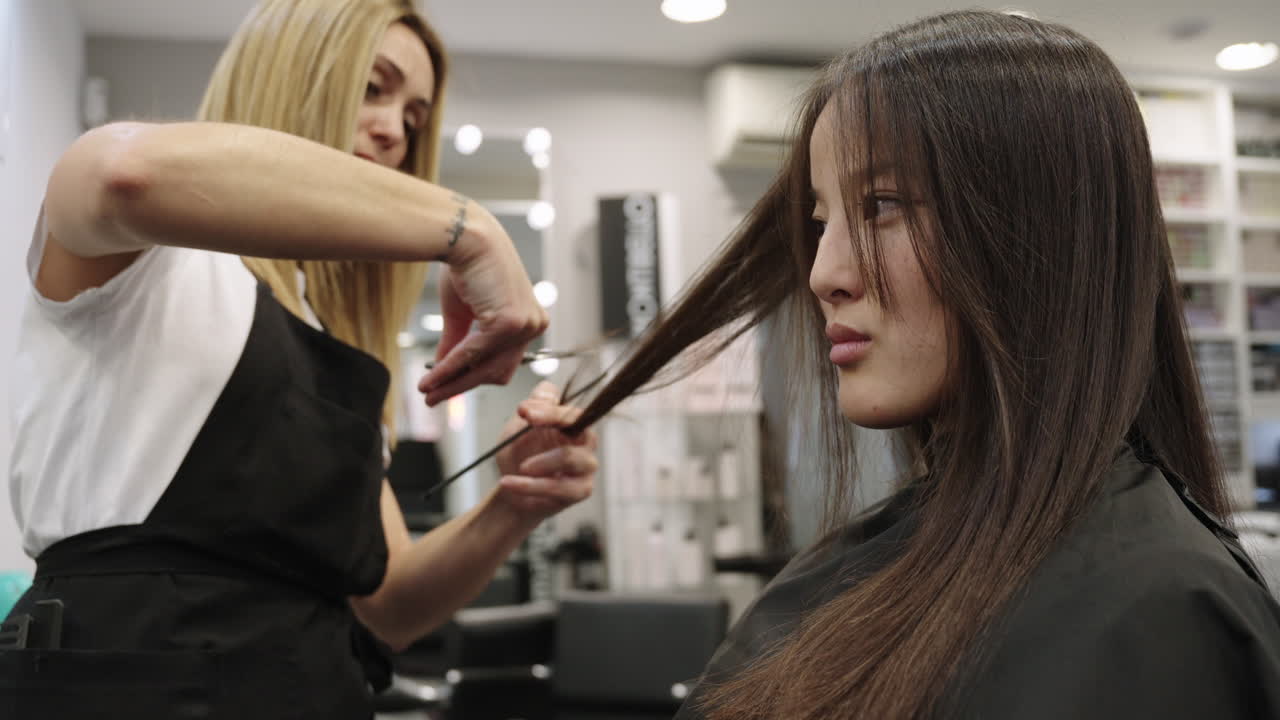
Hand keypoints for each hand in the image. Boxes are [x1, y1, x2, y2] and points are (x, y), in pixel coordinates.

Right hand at [418, 207, 547, 404]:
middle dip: (462, 386)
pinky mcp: (510, 323)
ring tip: (426, 391)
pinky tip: (431, 377)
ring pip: (485, 368)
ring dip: (453, 382)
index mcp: (529, 321)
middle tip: (433, 398)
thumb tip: (444, 370)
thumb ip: (459, 343)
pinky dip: (450, 367)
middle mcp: (534, 325)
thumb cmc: (466, 264)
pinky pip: (474, 354)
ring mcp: (525, 325)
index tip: (446, 390)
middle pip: (496, 372)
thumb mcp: (463, 313)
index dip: (473, 378)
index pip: (502, 362)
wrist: (465, 235)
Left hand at [494, 382, 597, 519]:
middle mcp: (584, 441)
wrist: (511, 490)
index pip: (568, 408)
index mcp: (570, 422)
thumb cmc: (519, 456)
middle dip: (552, 418)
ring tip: (520, 467)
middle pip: (579, 424)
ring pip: (570, 457)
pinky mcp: (581, 490)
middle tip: (525, 420)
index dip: (549, 408)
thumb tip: (546, 389)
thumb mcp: (517, 428)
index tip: (524, 411)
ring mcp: (585, 465)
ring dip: (542, 461)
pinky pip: (559, 487)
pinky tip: (508, 483)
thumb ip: (534, 407)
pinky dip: (530, 486)